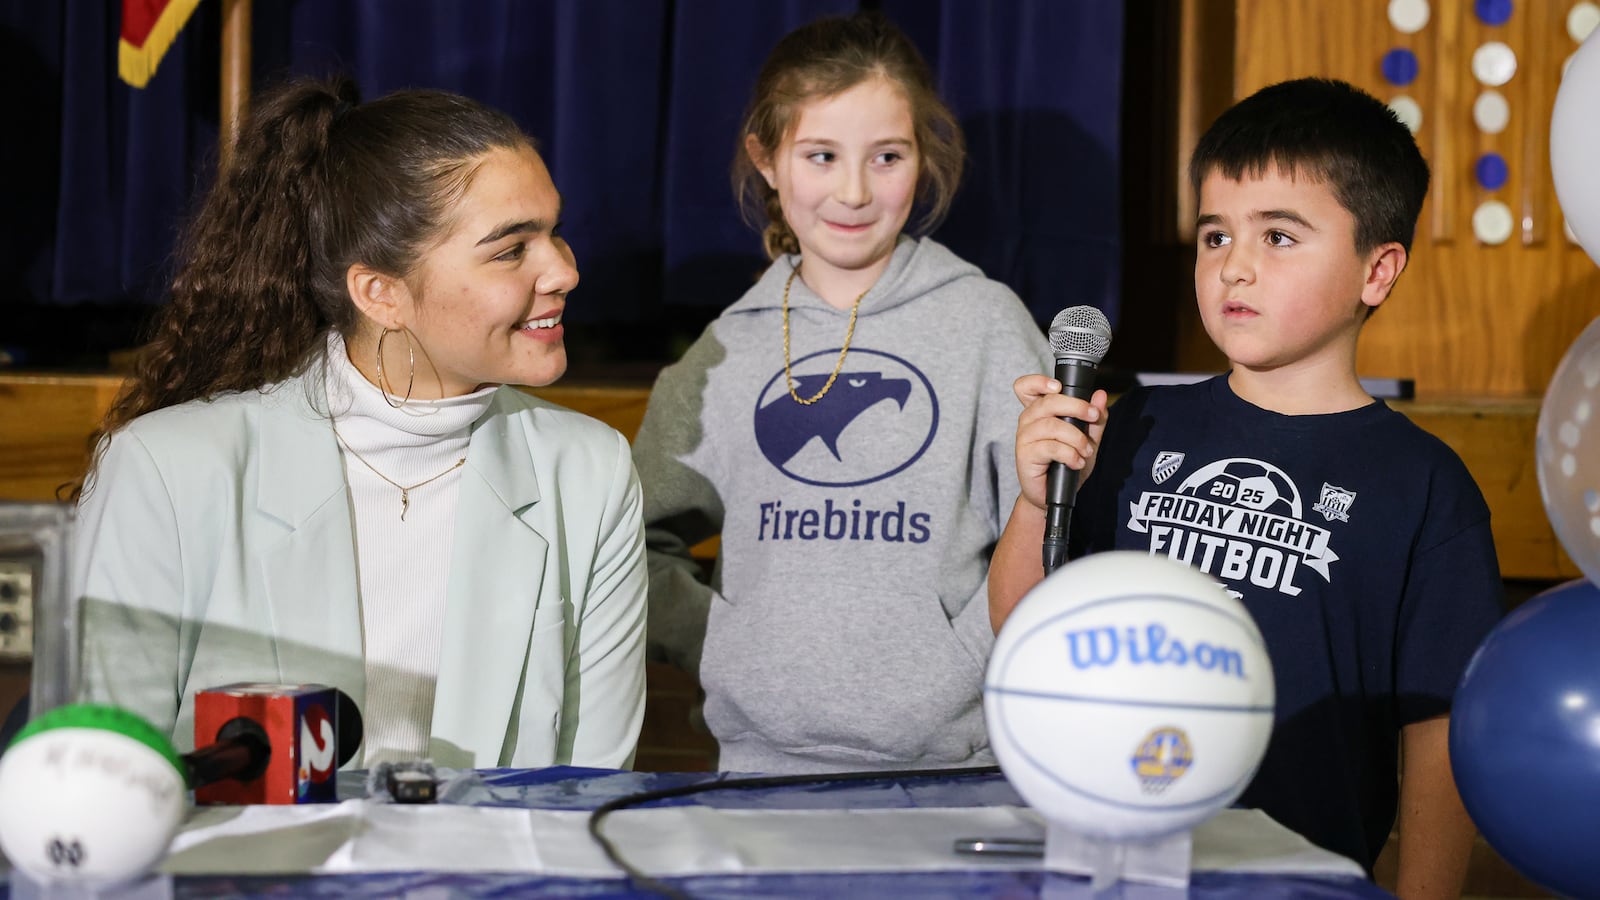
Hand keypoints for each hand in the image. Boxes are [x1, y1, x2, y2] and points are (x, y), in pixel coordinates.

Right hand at [1013, 374, 1107, 511]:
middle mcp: (1028, 421)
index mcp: (1039, 412)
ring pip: (1052, 425)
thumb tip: (1100, 396)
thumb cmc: (1065, 465)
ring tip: (1085, 451)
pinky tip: (1076, 462)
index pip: (1026, 387)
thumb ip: (1094, 420)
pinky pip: (1050, 447)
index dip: (1038, 382)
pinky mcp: (1025, 455)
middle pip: (1047, 401)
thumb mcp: (1087, 440)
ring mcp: (1024, 438)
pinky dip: (1069, 454)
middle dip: (1076, 406)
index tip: (1057, 387)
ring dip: (1076, 438)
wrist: (1054, 495)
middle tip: (1093, 416)